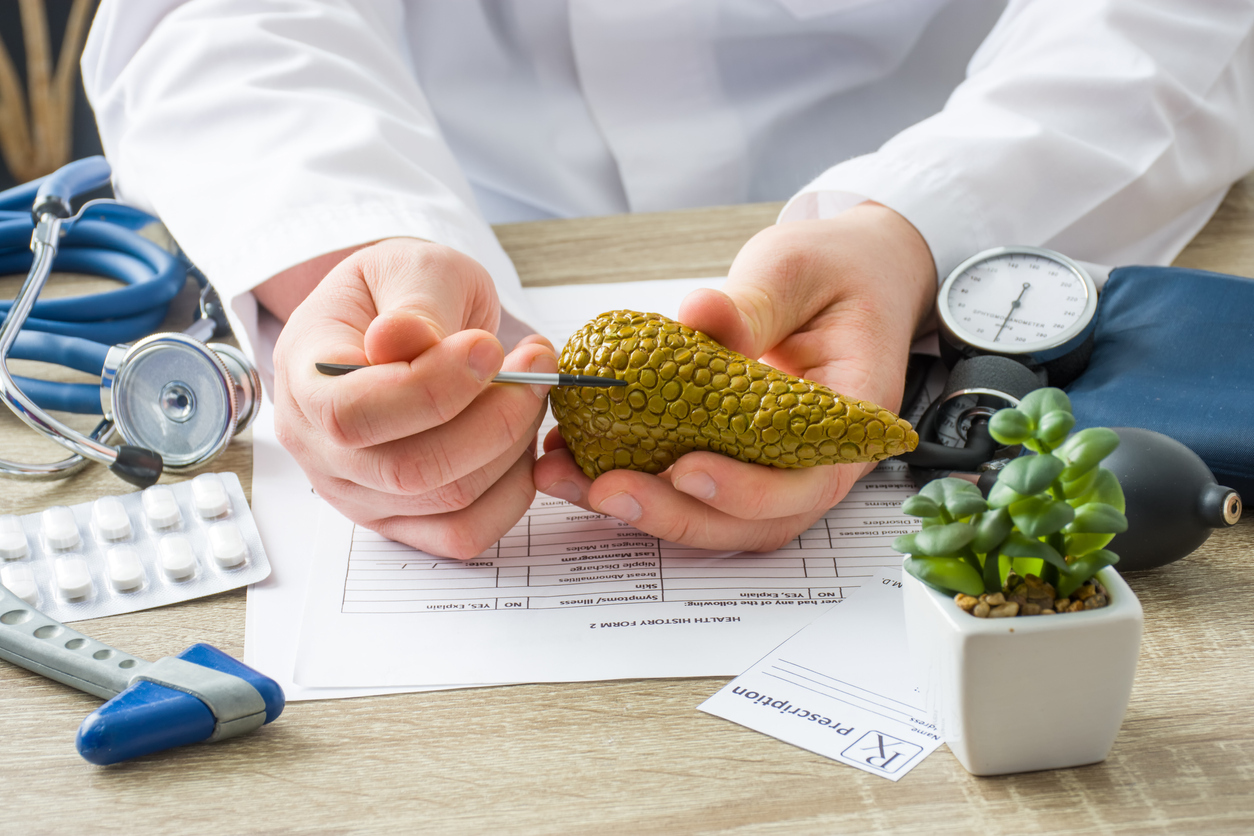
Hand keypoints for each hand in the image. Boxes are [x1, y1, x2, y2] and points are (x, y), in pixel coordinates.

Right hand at [268, 238, 556, 558]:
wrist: (399, 320)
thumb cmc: (400, 293)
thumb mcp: (408, 267)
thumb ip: (413, 303)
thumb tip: (403, 339)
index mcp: (304, 379)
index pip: (352, 413)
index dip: (433, 388)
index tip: (490, 347)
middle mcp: (318, 450)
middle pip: (409, 470)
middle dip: (495, 418)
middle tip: (537, 365)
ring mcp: (359, 494)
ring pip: (449, 501)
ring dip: (512, 446)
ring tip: (532, 389)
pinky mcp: (402, 520)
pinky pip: (464, 534)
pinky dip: (512, 492)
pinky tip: (522, 440)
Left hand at [534, 203, 935, 550]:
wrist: (851, 273)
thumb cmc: (836, 271)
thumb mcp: (797, 270)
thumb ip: (754, 301)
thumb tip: (700, 313)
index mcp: (850, 415)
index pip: (807, 481)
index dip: (747, 491)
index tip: (686, 469)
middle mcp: (815, 457)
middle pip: (754, 520)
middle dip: (677, 514)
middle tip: (606, 489)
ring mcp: (773, 464)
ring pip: (716, 516)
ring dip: (645, 509)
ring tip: (572, 481)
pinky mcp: (733, 455)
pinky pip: (690, 485)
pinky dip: (637, 482)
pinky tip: (577, 464)